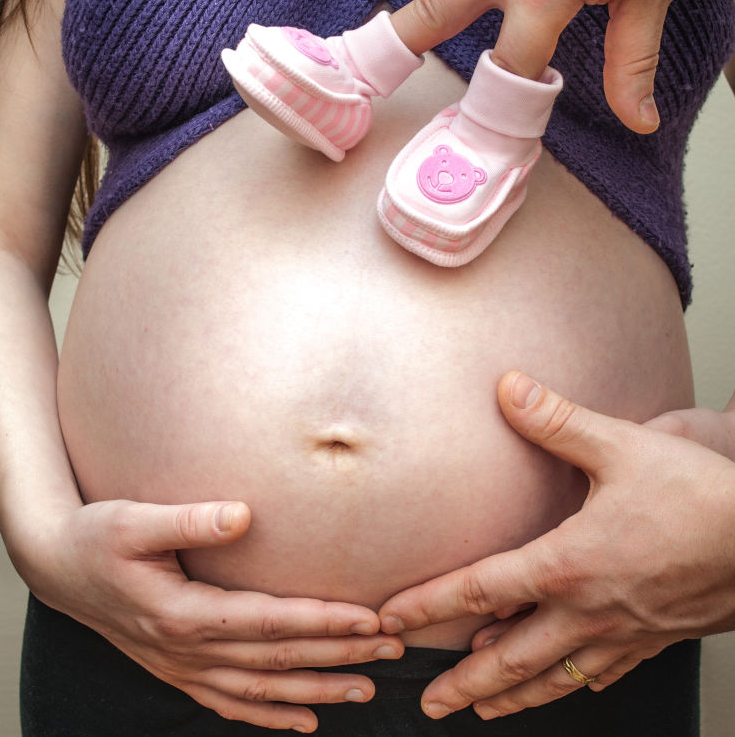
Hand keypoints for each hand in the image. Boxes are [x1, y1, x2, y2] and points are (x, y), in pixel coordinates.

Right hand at [20, 499, 402, 731]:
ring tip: (367, 687)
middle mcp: (186, 651)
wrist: (57, 568)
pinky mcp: (178, 671)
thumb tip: (243, 514)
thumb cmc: (96, 538)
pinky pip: (230, 704)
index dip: (322, 620)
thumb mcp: (133, 521)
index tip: (369, 617)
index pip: (269, 622)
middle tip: (392, 648)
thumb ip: (189, 520)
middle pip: (277, 660)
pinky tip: (305, 722)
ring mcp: (182, 668)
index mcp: (182, 614)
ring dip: (317, 689)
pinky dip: (270, 717)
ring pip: (261, 690)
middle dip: (338, 654)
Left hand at [378, 371, 734, 720]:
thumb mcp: (621, 447)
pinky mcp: (654, 639)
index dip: (429, 607)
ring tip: (481, 709)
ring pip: (553, 677)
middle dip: (463, 682)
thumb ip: (557, 420)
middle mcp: (588, 610)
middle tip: (429, 702)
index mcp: (568, 565)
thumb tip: (508, 388)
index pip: (479, 590)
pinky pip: (601, 673)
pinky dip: (570, 685)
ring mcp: (622, 633)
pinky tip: (565, 687)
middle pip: (509, 656)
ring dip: (510, 695)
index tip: (392, 622)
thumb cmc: (701, 496)